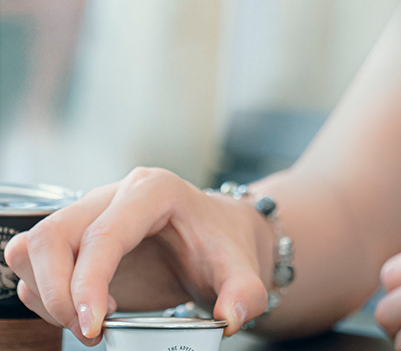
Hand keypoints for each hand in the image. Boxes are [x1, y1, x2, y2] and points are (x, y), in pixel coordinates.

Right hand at [3, 167, 269, 345]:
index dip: (87, 283)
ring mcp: (91, 213)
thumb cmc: (226, 246)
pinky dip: (46, 293)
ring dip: (47, 292)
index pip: (104, 235)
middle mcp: (115, 195)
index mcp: (155, 191)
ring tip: (94, 318)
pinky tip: (89, 310)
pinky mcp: (78, 237)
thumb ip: (246, 293)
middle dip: (58, 292)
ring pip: (33, 246)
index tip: (93, 326)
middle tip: (90, 329)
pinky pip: (36, 262)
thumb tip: (231, 318)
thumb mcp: (244, 269)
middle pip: (52, 236)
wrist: (222, 237)